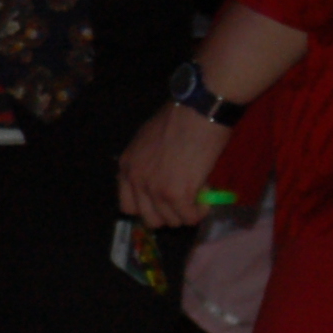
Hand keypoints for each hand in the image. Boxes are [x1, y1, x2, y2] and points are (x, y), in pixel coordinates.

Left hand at [118, 102, 228, 228]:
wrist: (197, 112)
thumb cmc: (179, 119)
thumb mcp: (148, 140)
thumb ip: (147, 163)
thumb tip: (160, 179)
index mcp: (127, 166)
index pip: (128, 206)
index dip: (148, 208)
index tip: (164, 203)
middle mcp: (136, 181)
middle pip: (150, 219)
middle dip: (169, 214)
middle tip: (185, 200)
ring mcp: (154, 189)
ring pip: (171, 221)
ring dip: (187, 212)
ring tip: (198, 193)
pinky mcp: (176, 195)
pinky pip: (189, 217)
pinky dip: (200, 212)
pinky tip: (206, 197)